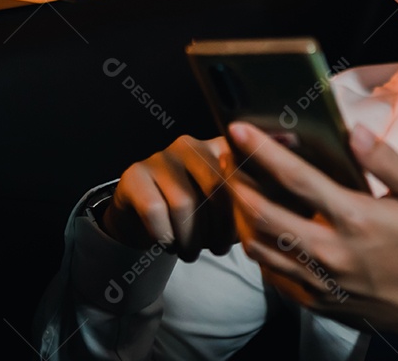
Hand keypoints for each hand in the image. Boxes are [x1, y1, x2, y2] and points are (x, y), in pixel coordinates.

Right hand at [100, 135, 235, 260]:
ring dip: (191, 238)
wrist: (143, 216)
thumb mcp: (224, 208)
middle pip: (215, 188)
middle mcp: (191, 145)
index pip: (242, 173)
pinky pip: (155, 210)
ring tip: (192, 253)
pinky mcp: (134, 174)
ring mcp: (161, 157)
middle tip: (220, 249)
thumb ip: (245, 205)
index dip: (246, 209)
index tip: (246, 234)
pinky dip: (165, 235)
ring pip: (185, 202)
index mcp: (219, 147)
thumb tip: (263, 221)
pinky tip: (169, 245)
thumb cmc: (193, 213)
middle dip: (221, 227)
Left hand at [225, 122, 397, 345]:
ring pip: (259, 246)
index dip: (262, 151)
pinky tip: (262, 231)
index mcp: (355, 218)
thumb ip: (385, 160)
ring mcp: (320, 280)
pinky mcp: (316, 300)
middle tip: (229, 159)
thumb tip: (351, 131)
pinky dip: (259, 248)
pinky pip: (272, 273)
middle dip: (238, 183)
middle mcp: (330, 250)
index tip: (239, 129)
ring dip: (242, 216)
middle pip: (263, 214)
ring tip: (240, 191)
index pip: (296, 178)